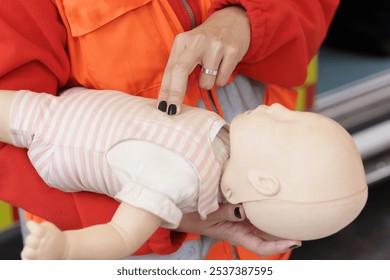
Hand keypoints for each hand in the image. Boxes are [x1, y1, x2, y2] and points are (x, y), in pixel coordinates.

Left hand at [158, 6, 250, 114]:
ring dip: (208, 83)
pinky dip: (221, 80)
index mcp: (182, 41)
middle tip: (172, 111)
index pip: (171, 69)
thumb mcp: (189, 48)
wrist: (234, 21)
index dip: (165, 90)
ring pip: (206, 82)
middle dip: (175, 94)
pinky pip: (222, 81)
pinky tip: (222, 67)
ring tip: (212, 69)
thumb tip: (169, 97)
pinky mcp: (232, 51)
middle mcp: (197, 41)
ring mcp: (215, 46)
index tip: (162, 107)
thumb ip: (179, 67)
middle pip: (181, 70)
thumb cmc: (207, 42)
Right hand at [177, 204, 301, 257]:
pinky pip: (255, 211)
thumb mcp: (210, 215)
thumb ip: (227, 213)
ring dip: (277, 221)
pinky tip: (272, 201)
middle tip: (303, 224)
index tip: (295, 242)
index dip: (279, 246)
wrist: (183, 211)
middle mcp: (241, 228)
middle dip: (284, 232)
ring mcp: (240, 219)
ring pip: (263, 223)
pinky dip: (265, 208)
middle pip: (268, 234)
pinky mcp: (237, 209)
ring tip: (293, 213)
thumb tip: (244, 211)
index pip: (261, 246)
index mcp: (236, 234)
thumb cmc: (194, 216)